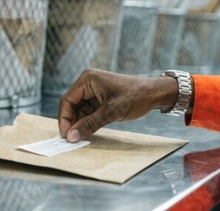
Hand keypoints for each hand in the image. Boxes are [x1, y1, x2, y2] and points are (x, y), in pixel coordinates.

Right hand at [58, 69, 177, 141]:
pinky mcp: (101, 100)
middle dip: (72, 122)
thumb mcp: (111, 112)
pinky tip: (89, 133)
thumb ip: (90, 124)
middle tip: (73, 140)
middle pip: (72, 106)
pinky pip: (89, 112)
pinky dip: (88, 123)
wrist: (155, 94)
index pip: (67, 101)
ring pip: (80, 111)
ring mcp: (95, 92)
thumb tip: (71, 137)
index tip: (66, 136)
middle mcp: (88, 84)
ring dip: (80, 124)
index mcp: (88, 80)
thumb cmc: (135, 97)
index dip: (64, 119)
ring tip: (81, 138)